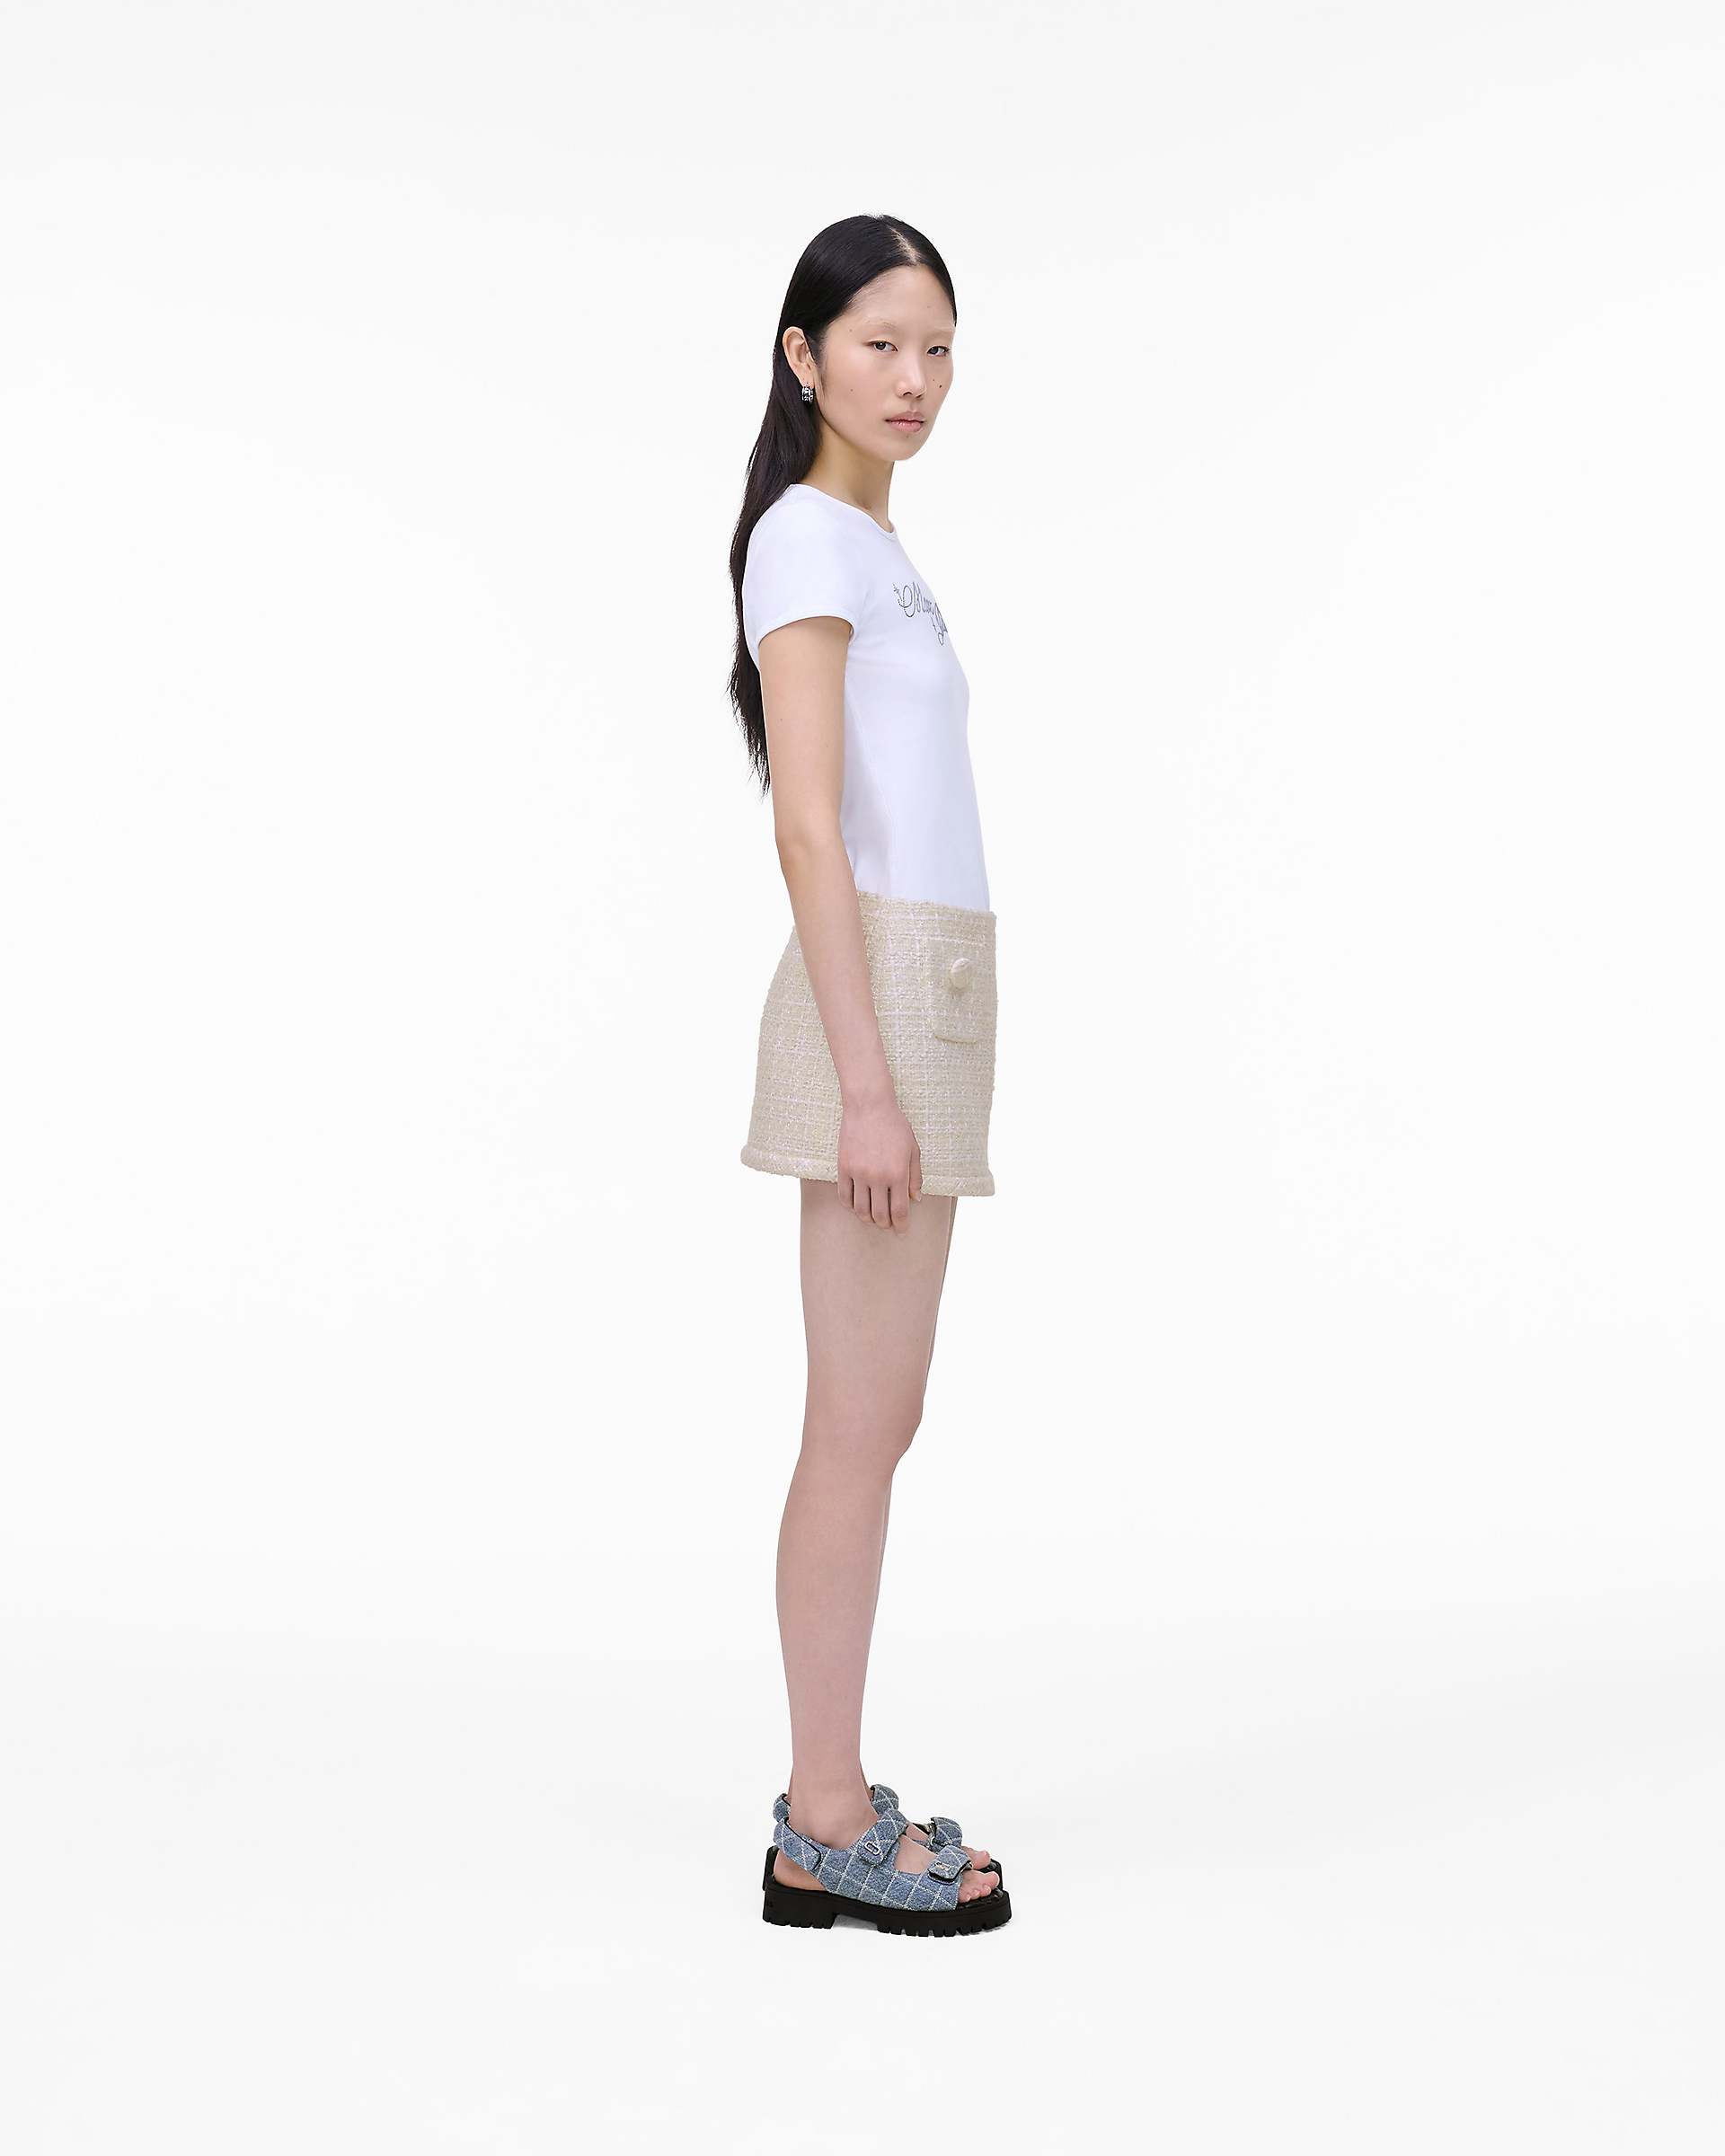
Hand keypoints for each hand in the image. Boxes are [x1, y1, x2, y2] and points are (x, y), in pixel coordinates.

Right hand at [836, 1098, 922, 1230]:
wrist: (869, 1106)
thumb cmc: (895, 1126)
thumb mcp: (913, 1149)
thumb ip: (915, 1176)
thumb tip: (915, 1200)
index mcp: (898, 1173)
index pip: (899, 1210)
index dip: (901, 1225)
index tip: (901, 1230)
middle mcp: (877, 1177)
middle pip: (879, 1214)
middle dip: (885, 1224)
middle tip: (887, 1225)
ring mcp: (858, 1173)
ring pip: (860, 1209)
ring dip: (867, 1219)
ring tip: (872, 1218)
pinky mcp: (843, 1167)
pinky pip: (844, 1195)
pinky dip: (850, 1206)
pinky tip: (856, 1205)